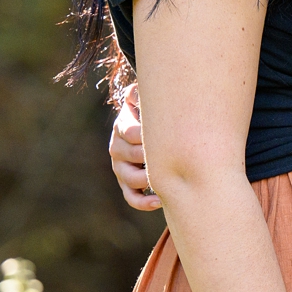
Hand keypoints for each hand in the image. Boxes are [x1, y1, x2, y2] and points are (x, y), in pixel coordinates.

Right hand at [110, 84, 159, 209]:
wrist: (152, 127)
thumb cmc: (157, 112)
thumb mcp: (150, 98)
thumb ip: (143, 92)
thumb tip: (138, 89)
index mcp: (123, 126)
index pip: (131, 132)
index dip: (148, 136)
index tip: (169, 136)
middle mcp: (117, 147)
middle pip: (130, 156)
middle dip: (150, 157)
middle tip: (173, 158)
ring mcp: (120, 167)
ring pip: (129, 179)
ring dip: (147, 180)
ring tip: (168, 180)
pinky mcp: (126, 184)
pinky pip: (131, 197)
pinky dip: (143, 202)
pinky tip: (159, 202)